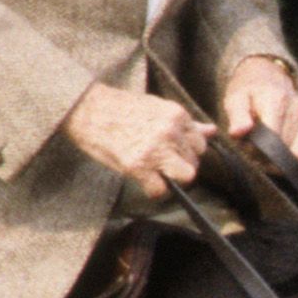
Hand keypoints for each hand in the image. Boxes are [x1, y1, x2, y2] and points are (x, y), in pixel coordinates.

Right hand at [62, 83, 211, 199]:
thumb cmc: (119, 107)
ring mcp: (155, 149)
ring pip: (186, 176)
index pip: (201, 143)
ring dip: (173, 179)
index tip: (173, 153)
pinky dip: (153, 191)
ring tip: (157, 174)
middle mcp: (170, 131)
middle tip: (162, 165)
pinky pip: (160, 190)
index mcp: (176, 115)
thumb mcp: (156, 107)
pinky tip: (144, 181)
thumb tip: (211, 131)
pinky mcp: (138, 165)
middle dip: (181, 166)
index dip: (188, 152)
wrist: (87, 108)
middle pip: (194, 162)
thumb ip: (185, 123)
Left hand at [221, 54, 297, 162]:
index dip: (258, 152)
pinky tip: (277, 150)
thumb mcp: (235, 99)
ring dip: (279, 160)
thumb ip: (237, 117)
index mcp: (277, 102)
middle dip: (267, 157)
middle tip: (253, 149)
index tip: (247, 149)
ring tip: (264, 149)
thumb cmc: (248, 92)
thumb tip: (238, 133)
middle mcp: (297, 110)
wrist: (266, 76)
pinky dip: (291, 158)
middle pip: (284, 150)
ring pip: (297, 156)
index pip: (273, 140)